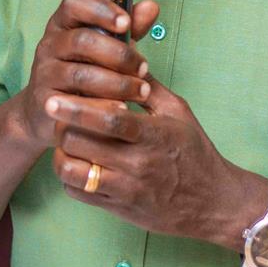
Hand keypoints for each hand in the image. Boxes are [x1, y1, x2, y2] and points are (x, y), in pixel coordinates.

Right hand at [14, 0, 157, 152]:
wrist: (48, 110)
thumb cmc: (83, 69)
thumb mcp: (103, 46)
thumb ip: (127, 28)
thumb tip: (151, 7)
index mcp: (63, 24)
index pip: (74, 4)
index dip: (100, 10)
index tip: (126, 23)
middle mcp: (49, 45)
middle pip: (82, 41)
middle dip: (119, 54)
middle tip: (144, 68)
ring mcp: (45, 73)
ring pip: (81, 74)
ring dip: (117, 84)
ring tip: (141, 91)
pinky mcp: (46, 102)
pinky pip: (76, 104)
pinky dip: (102, 106)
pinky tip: (122, 108)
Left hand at [47, 74, 267, 245]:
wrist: (213, 202)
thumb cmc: (196, 152)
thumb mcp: (179, 112)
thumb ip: (149, 87)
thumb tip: (125, 58)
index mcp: (152, 135)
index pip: (108, 121)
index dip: (77, 109)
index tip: (54, 100)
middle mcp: (137, 164)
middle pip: (80, 143)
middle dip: (63, 126)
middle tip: (58, 116)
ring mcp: (126, 189)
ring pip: (73, 171)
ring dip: (61, 153)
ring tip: (65, 140)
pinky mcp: (118, 208)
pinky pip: (78, 193)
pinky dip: (69, 176)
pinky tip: (76, 162)